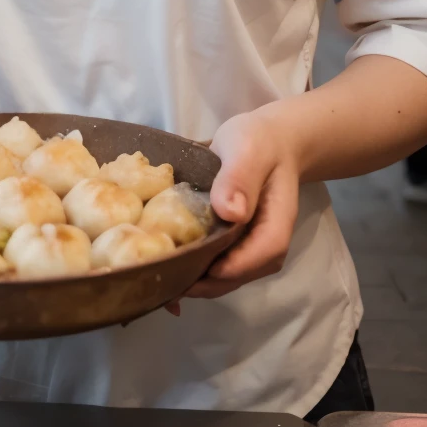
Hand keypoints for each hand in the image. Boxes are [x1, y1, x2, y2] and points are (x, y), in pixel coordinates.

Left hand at [166, 106, 300, 309]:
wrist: (267, 142)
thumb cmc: (258, 142)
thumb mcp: (248, 150)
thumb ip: (240, 177)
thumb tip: (230, 212)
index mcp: (275, 227)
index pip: (256, 259)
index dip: (223, 271)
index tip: (186, 272)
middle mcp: (263, 247)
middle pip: (233, 277)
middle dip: (197, 284)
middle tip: (155, 284)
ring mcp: (246, 248)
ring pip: (219, 276)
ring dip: (188, 282)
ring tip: (151, 282)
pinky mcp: (230, 243)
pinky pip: (211, 263)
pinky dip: (188, 269)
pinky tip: (161, 269)